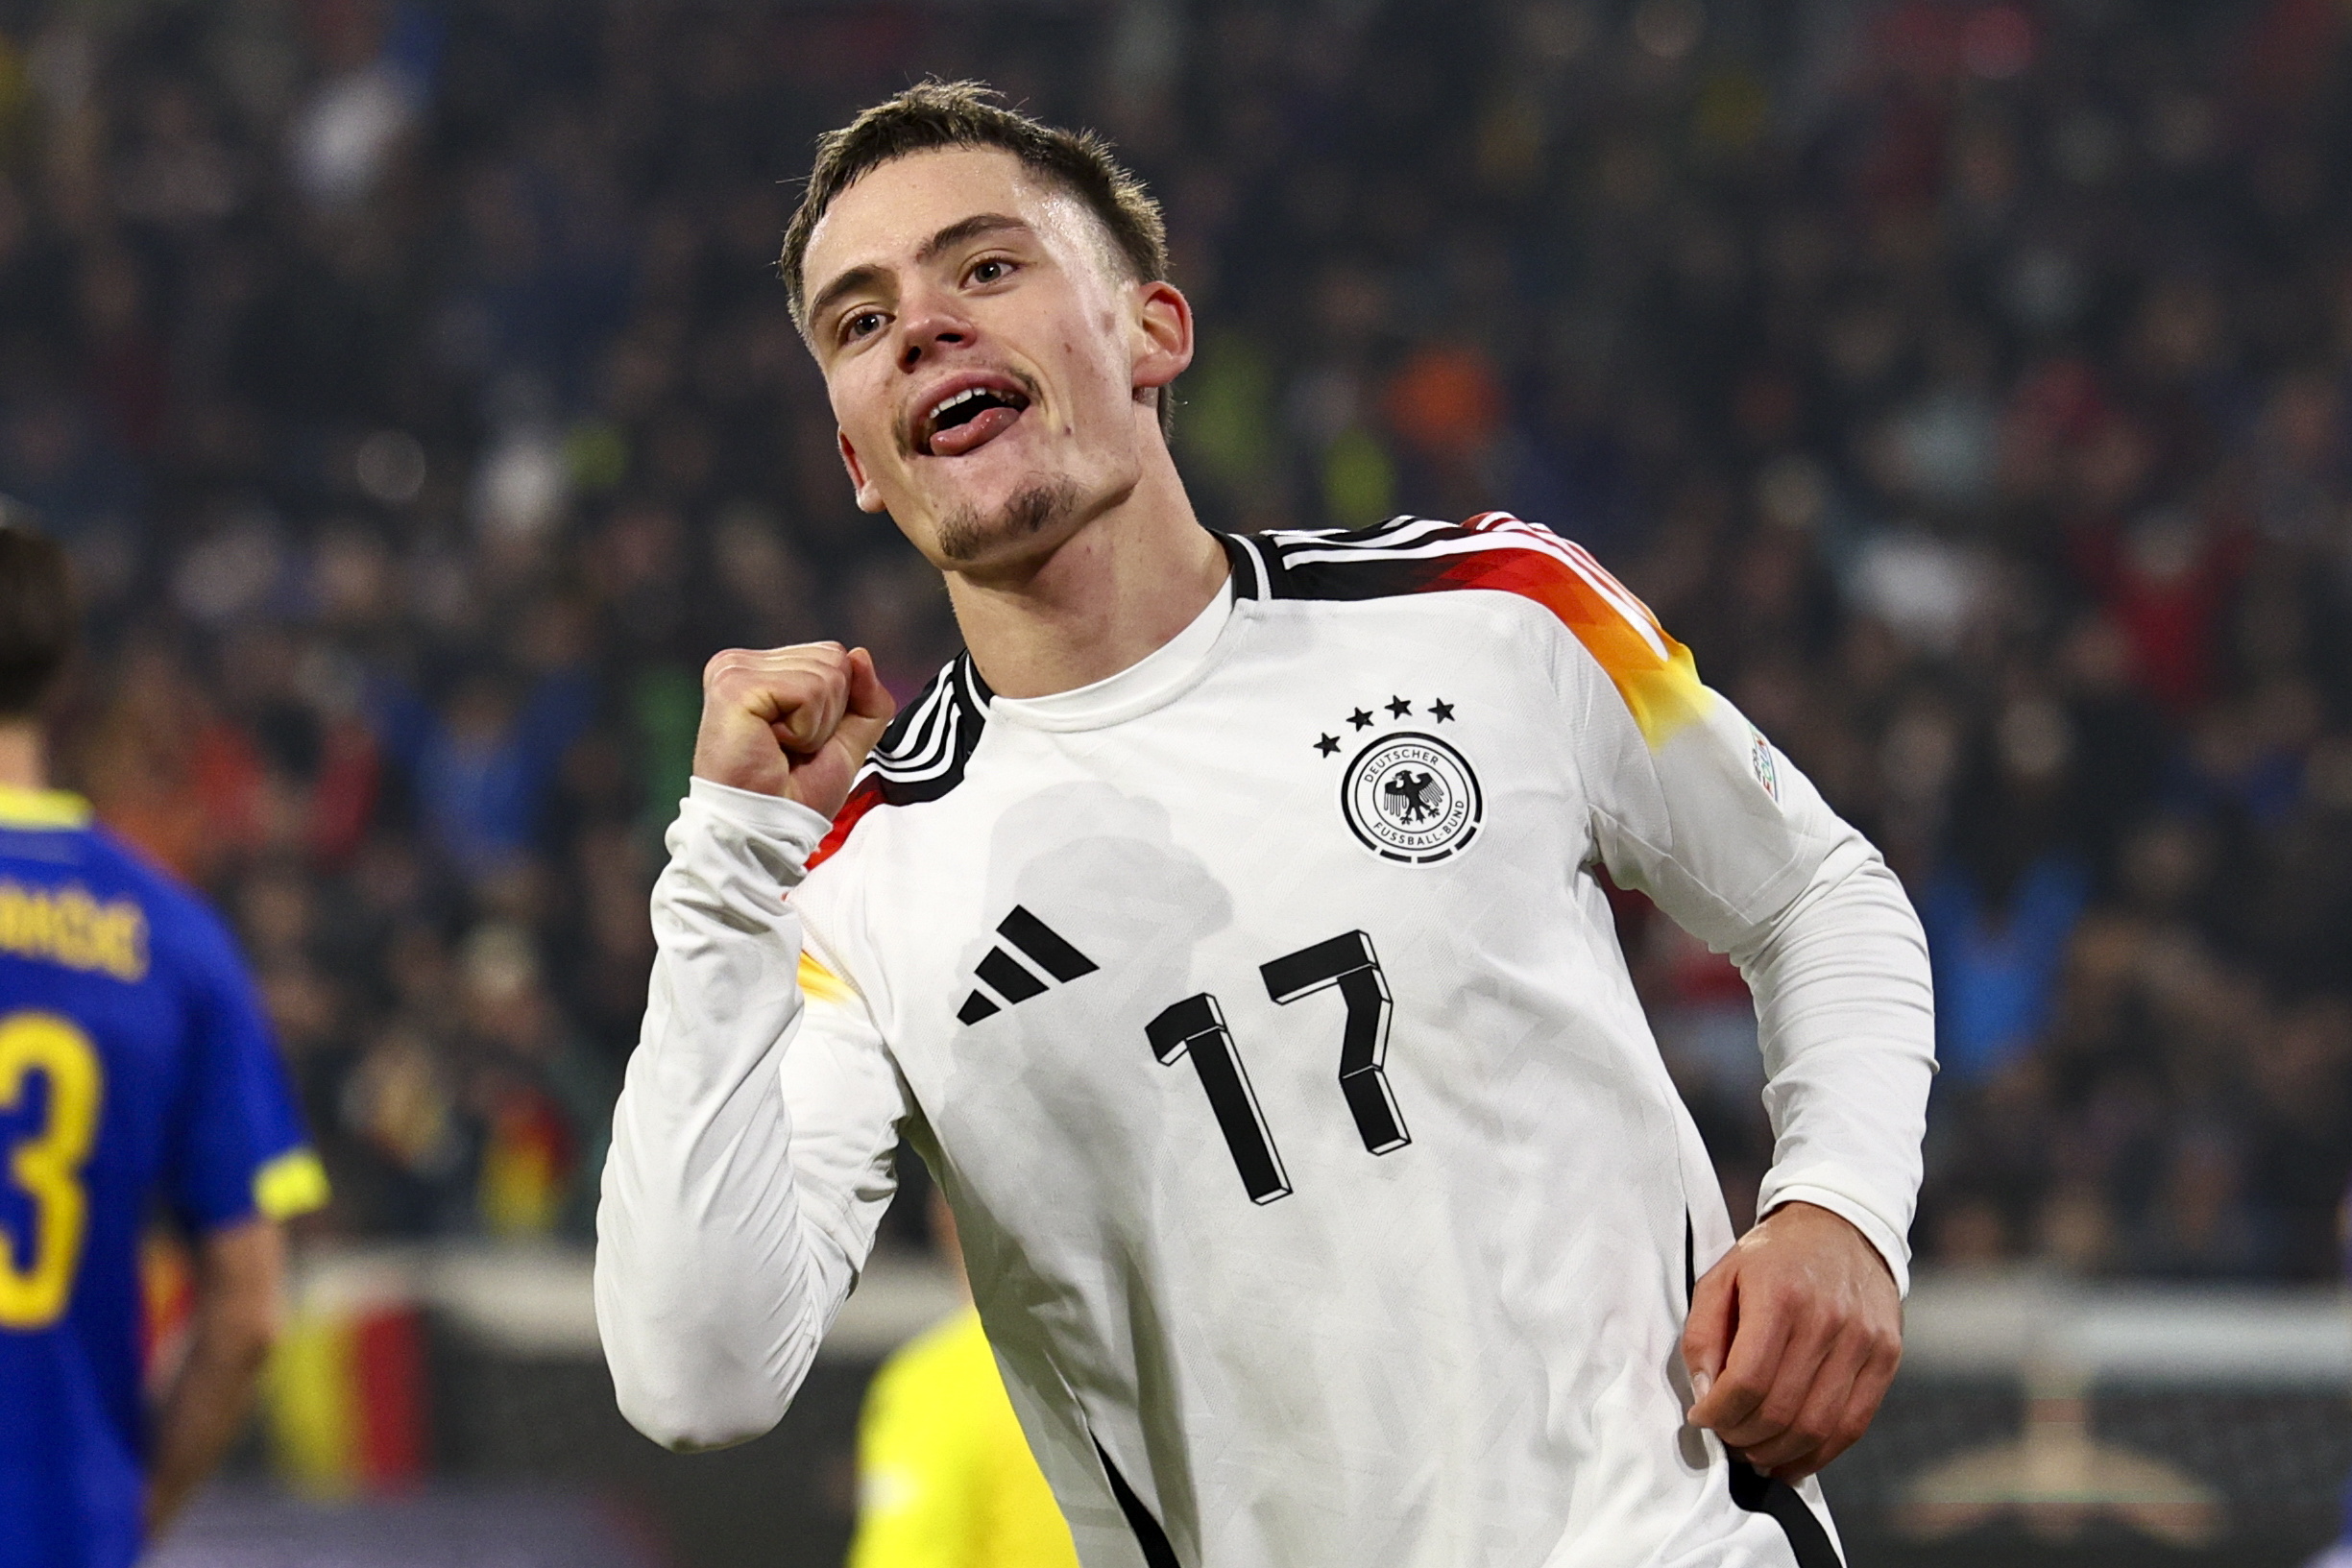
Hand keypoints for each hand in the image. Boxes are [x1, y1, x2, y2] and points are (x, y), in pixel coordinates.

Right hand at [694, 643, 895, 817]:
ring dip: (817, 727)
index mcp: (760, 669)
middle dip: (830, 715)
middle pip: (834, 658)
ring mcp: (734, 671)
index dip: (838, 708)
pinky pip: (810, 692)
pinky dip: (806, 731)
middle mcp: (741, 663)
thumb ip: (865, 699)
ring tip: (780, 750)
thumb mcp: (846, 743)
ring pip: (827, 675)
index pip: (834, 656)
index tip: (800, 742)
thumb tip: (861, 655)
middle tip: (790, 750)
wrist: (760, 832)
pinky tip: (773, 747)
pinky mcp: (734, 687)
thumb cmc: (792, 795)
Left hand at [1682, 1200, 1901, 1481]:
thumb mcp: (1720, 1277)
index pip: (1748, 1380)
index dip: (1718, 1413)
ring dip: (1778, 1452)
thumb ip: (1702, 1335)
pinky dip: (1819, 1454)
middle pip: (1782, 1410)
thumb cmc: (1772, 1257)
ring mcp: (1863, 1341)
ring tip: (1753, 1451)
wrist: (1841, 1226)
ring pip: (1818, 1426)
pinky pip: (1853, 1425)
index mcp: (1780, 1295)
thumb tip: (1704, 1395)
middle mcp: (1828, 1319)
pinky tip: (1792, 1459)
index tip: (1702, 1419)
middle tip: (1726, 1439)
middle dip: (1744, 1437)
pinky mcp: (1887, 1356)